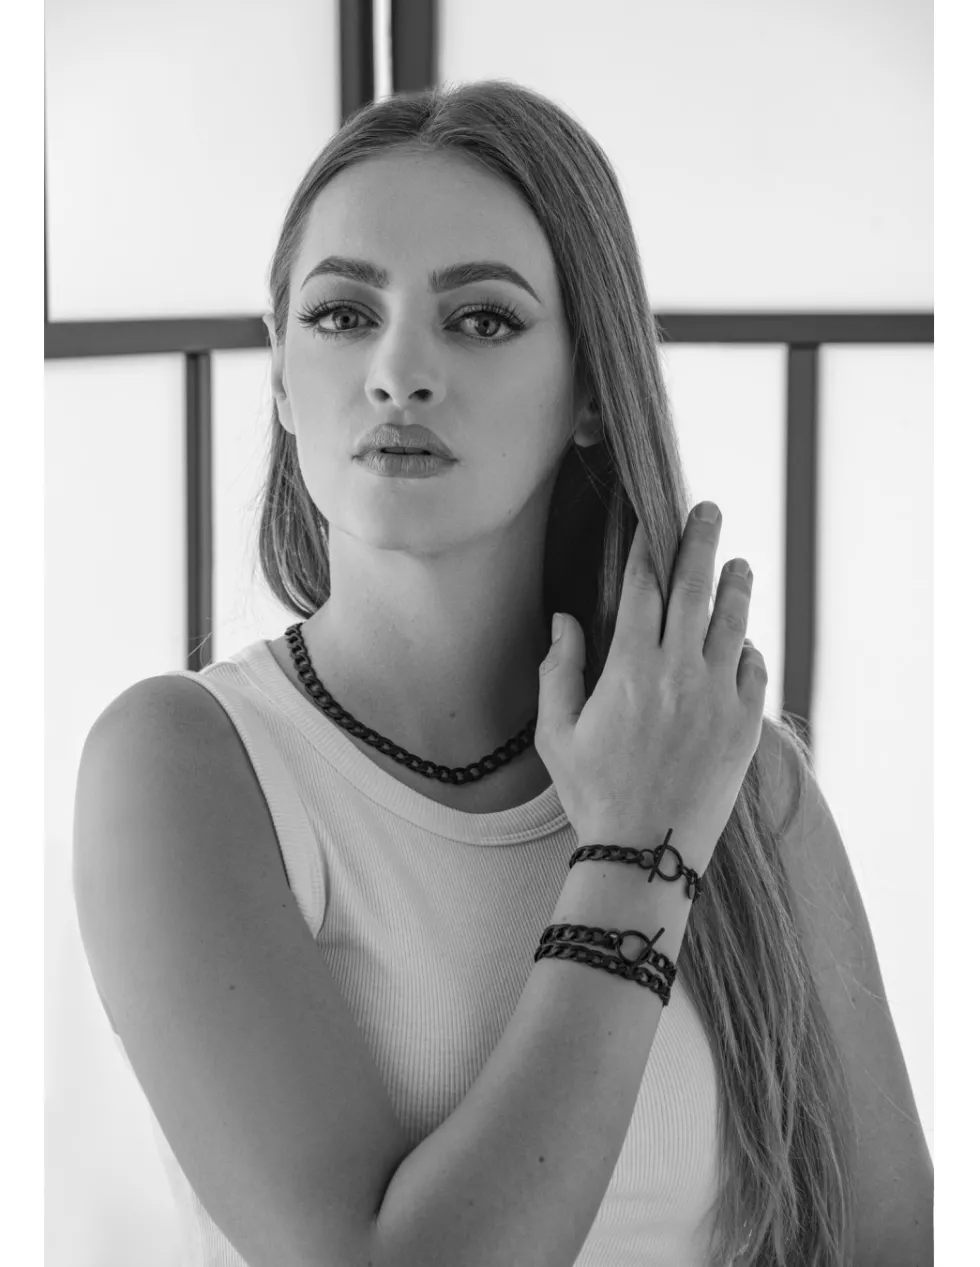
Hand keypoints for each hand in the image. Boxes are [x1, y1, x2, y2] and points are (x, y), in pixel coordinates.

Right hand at [534, 502, 766, 872]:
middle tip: (708, 510)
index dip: (646, 548)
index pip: (642, 588)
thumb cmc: (593, 793)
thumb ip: (558, 670)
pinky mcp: (745, 725)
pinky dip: (746, 648)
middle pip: (694, 588)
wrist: (646, 852)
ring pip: (732, 621)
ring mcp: (718, 697)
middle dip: (700, 541)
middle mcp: (678, 673)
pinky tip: (740, 642)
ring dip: (735, 584)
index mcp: (629, 669)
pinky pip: (753, 669)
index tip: (650, 520)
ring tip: (738, 563)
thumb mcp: (556, 734)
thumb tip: (565, 619)